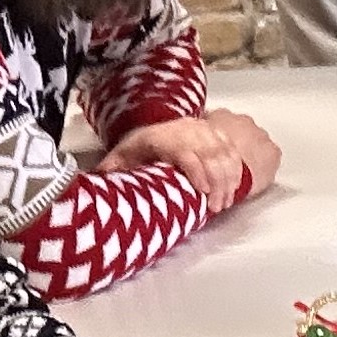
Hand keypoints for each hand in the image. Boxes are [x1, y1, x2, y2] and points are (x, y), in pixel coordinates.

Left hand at [96, 108, 279, 202]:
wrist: (154, 129)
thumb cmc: (139, 148)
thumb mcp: (122, 156)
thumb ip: (112, 168)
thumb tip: (100, 181)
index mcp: (163, 136)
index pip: (186, 151)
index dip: (197, 171)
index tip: (203, 192)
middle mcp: (186, 130)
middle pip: (210, 154)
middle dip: (218, 183)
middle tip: (215, 207)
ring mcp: (204, 130)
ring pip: (224, 153)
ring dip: (228, 180)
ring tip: (224, 203)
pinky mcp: (217, 134)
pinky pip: (232, 151)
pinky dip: (236, 171)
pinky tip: (233, 189)